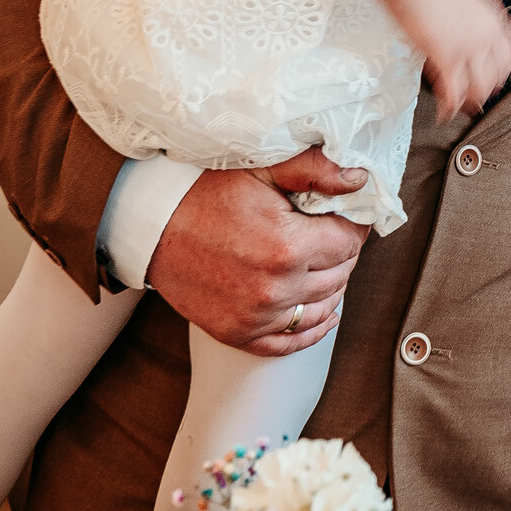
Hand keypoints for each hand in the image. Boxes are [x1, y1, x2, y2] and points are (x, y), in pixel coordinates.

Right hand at [146, 151, 369, 355]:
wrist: (151, 227)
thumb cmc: (202, 194)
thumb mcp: (260, 168)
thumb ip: (314, 170)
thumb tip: (360, 179)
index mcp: (287, 246)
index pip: (349, 242)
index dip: (353, 226)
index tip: (347, 217)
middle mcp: (276, 287)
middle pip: (339, 275)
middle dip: (342, 254)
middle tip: (333, 237)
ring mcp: (257, 316)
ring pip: (321, 308)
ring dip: (331, 287)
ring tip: (326, 267)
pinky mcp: (238, 333)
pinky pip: (289, 342)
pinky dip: (311, 330)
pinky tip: (324, 315)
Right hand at [399, 0, 510, 121]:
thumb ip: (472, 16)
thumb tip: (467, 28)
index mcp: (492, 18)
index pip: (509, 53)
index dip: (502, 71)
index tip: (495, 80)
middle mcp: (486, 35)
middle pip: (496, 75)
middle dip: (486, 90)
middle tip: (476, 100)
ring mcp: (469, 48)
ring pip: (478, 88)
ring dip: (469, 102)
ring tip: (459, 109)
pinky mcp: (448, 59)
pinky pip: (454, 93)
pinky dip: (449, 108)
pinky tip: (444, 114)